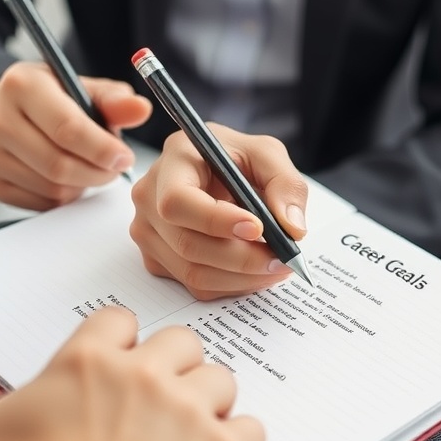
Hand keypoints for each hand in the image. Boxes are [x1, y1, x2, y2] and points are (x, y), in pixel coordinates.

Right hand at [0, 61, 151, 209]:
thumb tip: (141, 109)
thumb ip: (114, 100)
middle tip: (114, 168)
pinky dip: (64, 197)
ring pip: (52, 188)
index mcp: (21, 84)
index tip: (124, 157)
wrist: (7, 110)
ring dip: (83, 185)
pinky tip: (68, 178)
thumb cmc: (53, 98)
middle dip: (97, 172)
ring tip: (90, 168)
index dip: (102, 148)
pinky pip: (40, 203)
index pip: (66, 128)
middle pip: (58, 164)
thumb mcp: (83, 89)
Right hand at [0, 306, 263, 440]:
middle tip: (158, 395)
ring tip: (190, 429)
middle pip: (180, 341)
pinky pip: (250, 429)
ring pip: (220, 379)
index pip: (117, 319)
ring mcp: (189, 412)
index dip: (118, 341)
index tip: (115, 361)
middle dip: (172, 364)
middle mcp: (144, 376)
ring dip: (208, 400)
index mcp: (86, 364)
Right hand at [129, 124, 308, 299]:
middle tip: (282, 258)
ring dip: (242, 277)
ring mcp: (148, 230)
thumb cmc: (238, 158)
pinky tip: (254, 270)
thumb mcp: (268, 154)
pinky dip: (231, 285)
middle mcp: (150, 196)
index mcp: (173, 159)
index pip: (178, 200)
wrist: (220, 170)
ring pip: (192, 272)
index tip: (258, 229)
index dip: (216, 221)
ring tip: (276, 265)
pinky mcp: (157, 257)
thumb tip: (291, 228)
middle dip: (242, 258)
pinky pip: (194, 285)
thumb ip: (286, 185)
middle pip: (187, 244)